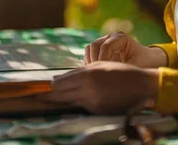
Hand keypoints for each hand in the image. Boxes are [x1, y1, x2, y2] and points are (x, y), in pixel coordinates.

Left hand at [39, 61, 158, 114]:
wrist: (142, 87)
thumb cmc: (121, 71)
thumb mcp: (100, 66)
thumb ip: (81, 72)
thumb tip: (62, 79)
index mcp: (88, 75)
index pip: (61, 82)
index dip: (49, 86)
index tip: (40, 87)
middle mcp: (88, 89)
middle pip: (61, 95)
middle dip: (48, 96)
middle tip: (36, 96)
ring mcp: (93, 102)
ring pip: (69, 102)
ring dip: (61, 100)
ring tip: (48, 99)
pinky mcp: (98, 111)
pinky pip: (82, 106)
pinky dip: (75, 103)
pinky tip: (71, 100)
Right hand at [84, 31, 167, 67]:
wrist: (147, 60)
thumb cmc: (144, 63)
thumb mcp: (136, 67)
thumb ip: (123, 70)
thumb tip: (109, 77)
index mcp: (121, 37)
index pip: (105, 46)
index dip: (102, 60)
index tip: (104, 73)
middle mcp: (111, 37)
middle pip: (94, 45)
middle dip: (94, 61)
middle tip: (98, 75)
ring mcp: (104, 42)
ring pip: (89, 49)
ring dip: (90, 62)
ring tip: (96, 75)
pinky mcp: (100, 49)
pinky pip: (89, 54)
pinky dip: (90, 63)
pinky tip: (95, 74)